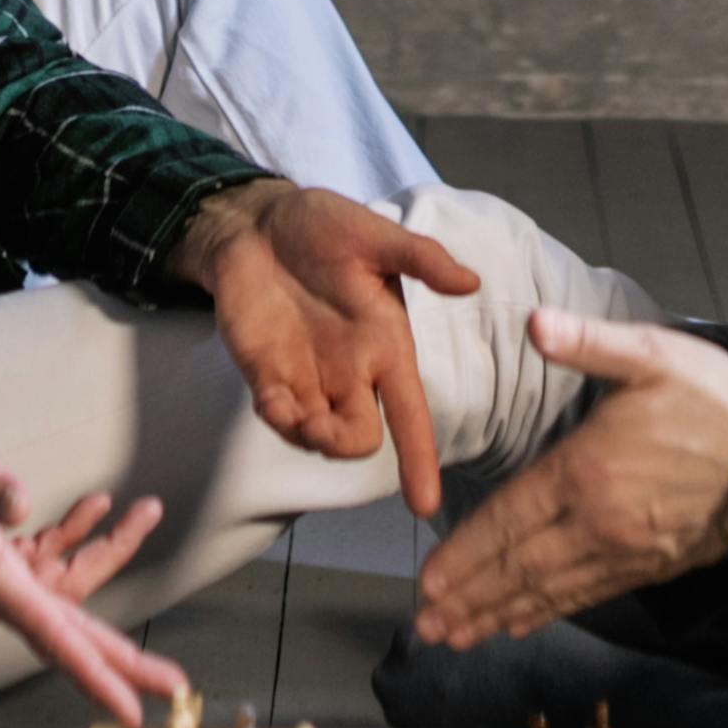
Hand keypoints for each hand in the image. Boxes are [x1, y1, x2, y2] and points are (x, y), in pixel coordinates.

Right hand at [0, 392, 180, 727]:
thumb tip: (21, 504)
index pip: (51, 637)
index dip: (96, 675)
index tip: (132, 711)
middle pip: (68, 632)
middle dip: (121, 655)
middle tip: (172, 683)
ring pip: (64, 585)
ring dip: (108, 550)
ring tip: (146, 510)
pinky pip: (45, 558)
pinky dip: (74, 534)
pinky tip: (97, 504)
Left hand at [167, 181, 483, 519]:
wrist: (256, 222)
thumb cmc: (321, 226)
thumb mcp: (374, 236)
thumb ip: (420, 259)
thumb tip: (471, 281)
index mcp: (385, 344)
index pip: (411, 413)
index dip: (419, 458)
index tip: (424, 505)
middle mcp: (350, 371)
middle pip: (360, 436)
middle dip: (345, 445)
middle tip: (324, 428)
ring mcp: (307, 377)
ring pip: (318, 436)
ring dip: (310, 437)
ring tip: (294, 414)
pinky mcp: (266, 374)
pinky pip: (278, 416)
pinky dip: (277, 420)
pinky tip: (271, 401)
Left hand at [412, 313, 727, 645]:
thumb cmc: (714, 400)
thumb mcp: (651, 354)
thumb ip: (588, 342)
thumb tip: (534, 322)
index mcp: (586, 471)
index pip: (509, 519)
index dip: (465, 553)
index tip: (428, 580)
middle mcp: (597, 523)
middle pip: (519, 567)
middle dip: (468, 597)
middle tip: (425, 625)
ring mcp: (625, 552)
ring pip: (547, 590)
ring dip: (497, 614)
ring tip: (457, 635)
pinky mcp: (649, 567)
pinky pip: (586, 595)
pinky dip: (547, 612)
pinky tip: (520, 621)